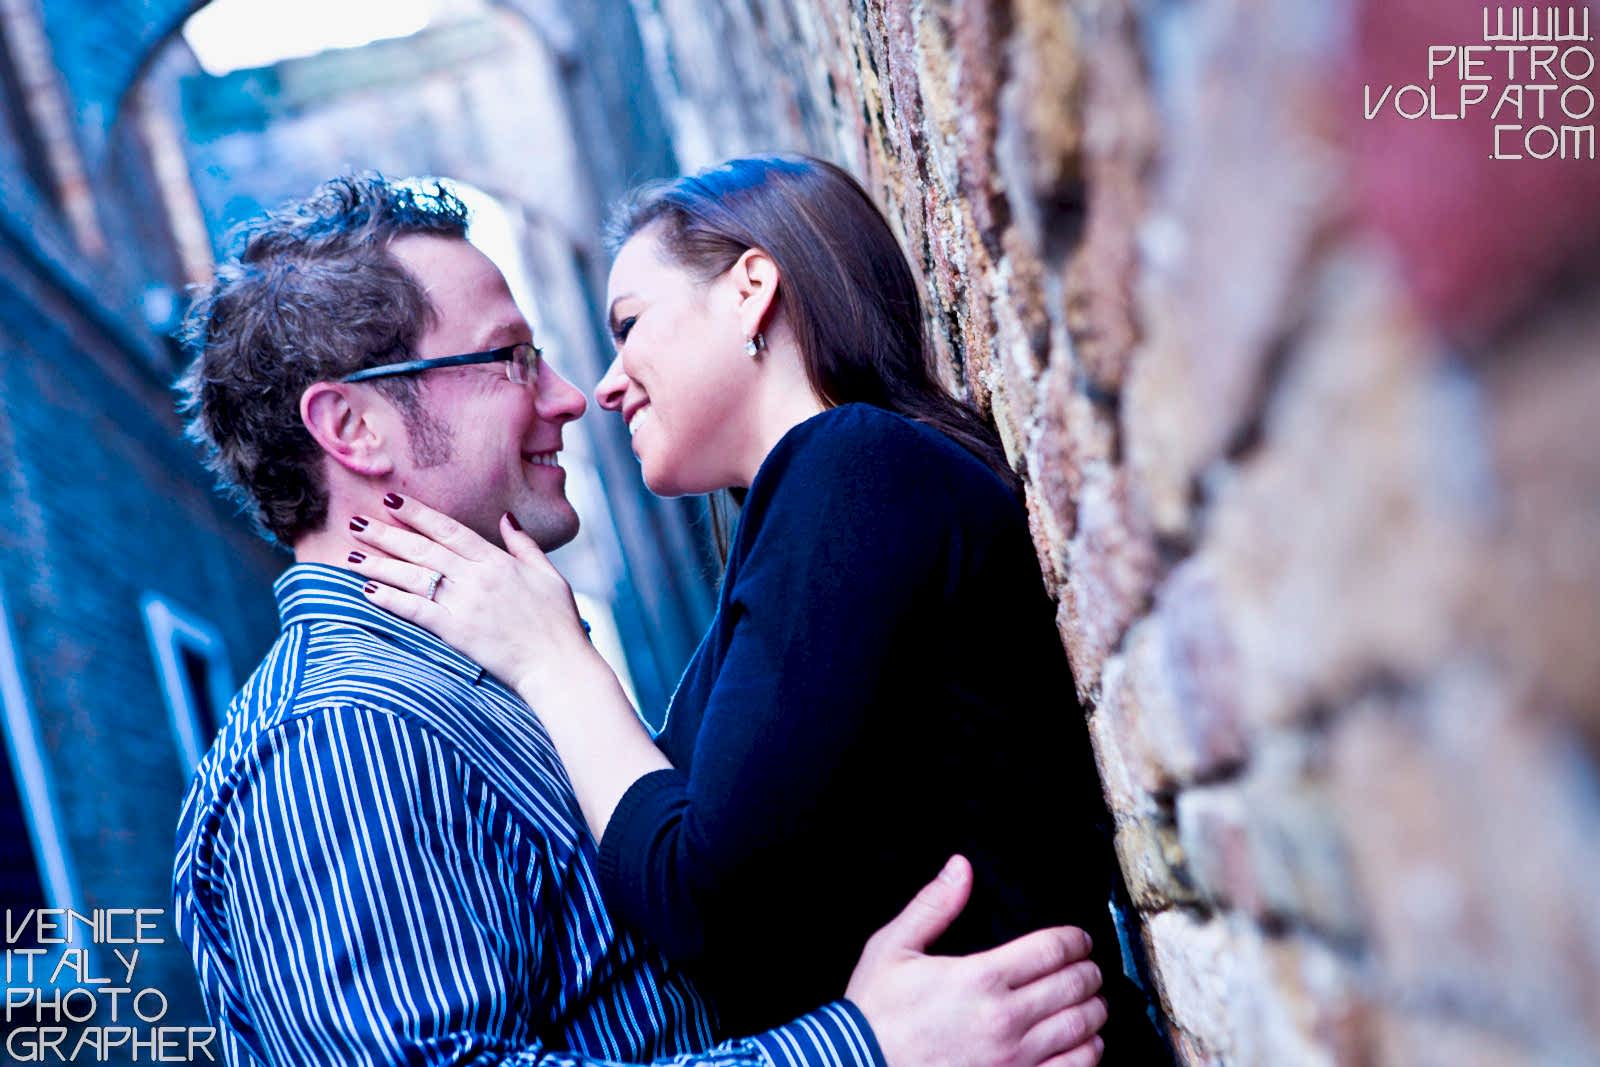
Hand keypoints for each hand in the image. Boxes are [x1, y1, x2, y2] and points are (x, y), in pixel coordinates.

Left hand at [346, 494, 596, 697]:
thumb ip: (523, 545)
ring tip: (351, 554)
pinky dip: (390, 599)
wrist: (558, 663)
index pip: (449, 530)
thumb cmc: (558, 621)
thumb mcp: (549, 574)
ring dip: (379, 564)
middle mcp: (477, 577)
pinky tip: (368, 591)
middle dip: (386, 533)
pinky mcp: (456, 631)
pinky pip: (416, 611)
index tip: (392, 500)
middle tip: (355, 521)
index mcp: (498, 561)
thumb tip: (506, 518)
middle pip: (422, 549)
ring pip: (413, 576)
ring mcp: (465, 603)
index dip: (418, 514)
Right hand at [846, 856, 1105, 1066]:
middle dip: (1089, 971)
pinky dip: (1088, 1053)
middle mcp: (1005, 1018)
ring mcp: (1015, 1059)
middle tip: (1088, 967)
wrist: (859, 1066)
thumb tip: (960, 867)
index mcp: (980, 977)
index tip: (1079, 939)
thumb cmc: (876, 1012)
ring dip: (1094, 1011)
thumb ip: (933, 905)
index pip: (1053, 948)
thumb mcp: (893, 948)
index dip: (1076, 939)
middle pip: (1075, 985)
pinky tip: (1083, 1042)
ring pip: (1082, 1029)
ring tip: (1090, 1002)